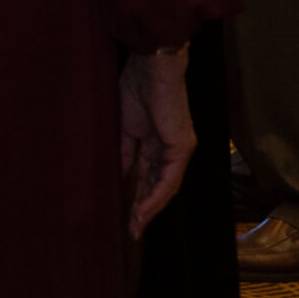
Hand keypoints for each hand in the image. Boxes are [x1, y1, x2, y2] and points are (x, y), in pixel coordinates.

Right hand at [118, 46, 194, 237]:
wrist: (151, 68)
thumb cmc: (134, 87)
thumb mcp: (123, 126)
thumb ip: (123, 152)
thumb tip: (116, 176)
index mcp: (157, 141)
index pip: (147, 174)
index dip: (136, 194)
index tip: (124, 212)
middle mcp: (171, 148)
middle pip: (156, 185)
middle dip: (143, 208)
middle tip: (131, 229)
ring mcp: (179, 149)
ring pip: (165, 187)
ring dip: (149, 209)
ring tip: (135, 226)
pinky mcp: (182, 148)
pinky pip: (169, 179)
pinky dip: (156, 197)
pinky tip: (144, 211)